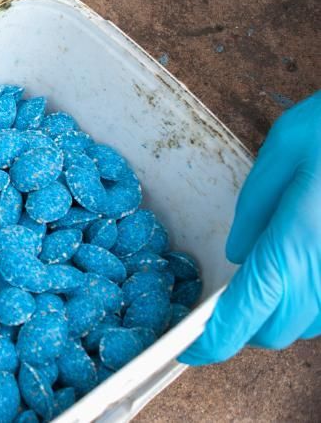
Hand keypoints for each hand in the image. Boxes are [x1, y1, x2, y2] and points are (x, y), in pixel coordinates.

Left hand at [180, 91, 320, 364]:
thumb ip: (256, 206)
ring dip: (282, 313)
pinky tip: (305, 267)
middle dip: (245, 324)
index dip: (213, 342)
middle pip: (277, 331)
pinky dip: (313, 301)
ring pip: (310, 326)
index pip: (246, 312)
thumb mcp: (287, 147)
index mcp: (297, 241)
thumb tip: (236, 255)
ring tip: (269, 276)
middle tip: (224, 300)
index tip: (188, 349)